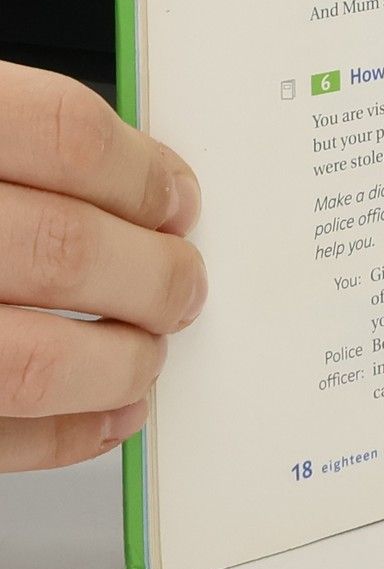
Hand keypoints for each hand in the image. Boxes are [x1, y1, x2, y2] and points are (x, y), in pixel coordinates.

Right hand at [0, 63, 205, 470]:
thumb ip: (9, 147)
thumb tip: (133, 183)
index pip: (61, 133)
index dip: (140, 171)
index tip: (177, 199)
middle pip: (63, 248)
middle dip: (150, 274)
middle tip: (182, 282)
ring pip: (31, 360)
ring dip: (118, 362)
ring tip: (148, 351)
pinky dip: (63, 434)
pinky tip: (106, 414)